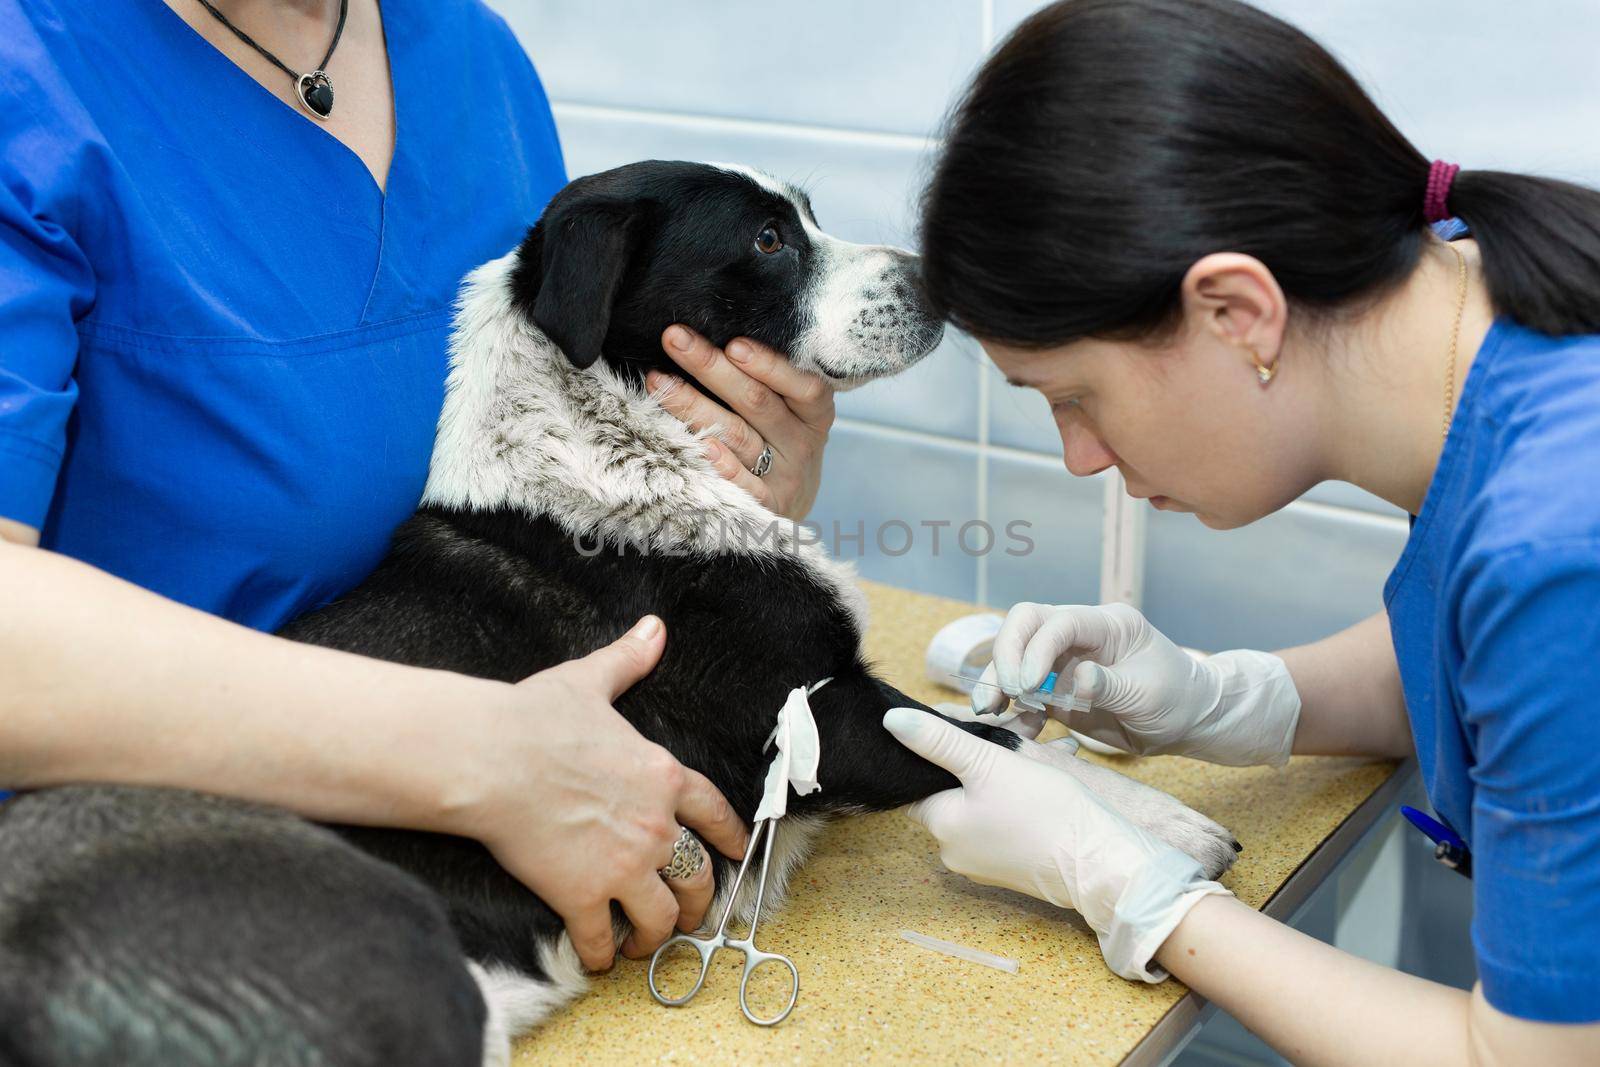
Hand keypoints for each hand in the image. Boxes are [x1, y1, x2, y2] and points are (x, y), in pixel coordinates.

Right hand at [463, 616, 748, 970]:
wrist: (492, 757)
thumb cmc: (536, 717)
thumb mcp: (591, 680)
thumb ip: (628, 659)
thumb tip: (653, 628)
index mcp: (663, 776)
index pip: (714, 813)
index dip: (731, 838)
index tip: (738, 855)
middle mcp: (655, 827)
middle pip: (697, 876)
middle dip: (698, 901)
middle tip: (689, 915)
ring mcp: (622, 866)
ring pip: (662, 917)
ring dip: (658, 935)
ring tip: (644, 944)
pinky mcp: (583, 895)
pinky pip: (602, 940)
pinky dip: (602, 955)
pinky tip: (598, 959)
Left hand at [648, 325, 833, 519]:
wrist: (792, 505)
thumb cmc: (781, 442)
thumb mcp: (791, 410)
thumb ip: (767, 379)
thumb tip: (713, 334)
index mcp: (814, 413)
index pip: (801, 385)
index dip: (769, 364)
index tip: (733, 344)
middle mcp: (802, 443)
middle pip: (757, 402)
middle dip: (711, 367)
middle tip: (675, 338)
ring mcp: (785, 477)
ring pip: (737, 435)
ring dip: (695, 406)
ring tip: (659, 380)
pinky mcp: (766, 507)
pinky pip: (742, 485)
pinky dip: (720, 464)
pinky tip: (698, 444)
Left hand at [883, 708, 1227, 980]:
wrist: (1100, 863)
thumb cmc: (1045, 811)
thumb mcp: (989, 763)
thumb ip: (939, 741)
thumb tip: (891, 721)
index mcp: (940, 825)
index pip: (917, 782)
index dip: (933, 752)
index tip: (958, 729)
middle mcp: (954, 851)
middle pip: (952, 792)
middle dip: (976, 759)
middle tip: (1009, 733)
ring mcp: (984, 864)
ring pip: (980, 804)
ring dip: (1000, 776)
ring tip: (1035, 747)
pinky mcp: (1013, 867)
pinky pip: (1002, 823)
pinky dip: (1017, 799)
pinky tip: (1044, 779)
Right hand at [973, 602, 1300, 766]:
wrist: (1187, 721)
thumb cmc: (1177, 698)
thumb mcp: (1150, 693)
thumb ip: (1111, 685)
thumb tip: (1075, 679)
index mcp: (1106, 625)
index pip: (1058, 622)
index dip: (1036, 649)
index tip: (1028, 685)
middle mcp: (1079, 635)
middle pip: (1025, 625)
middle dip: (1006, 655)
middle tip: (1003, 693)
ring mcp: (1063, 661)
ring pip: (1015, 657)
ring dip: (998, 682)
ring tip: (989, 712)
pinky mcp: (1055, 690)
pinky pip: (1022, 693)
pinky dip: (1010, 707)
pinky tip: (1009, 726)